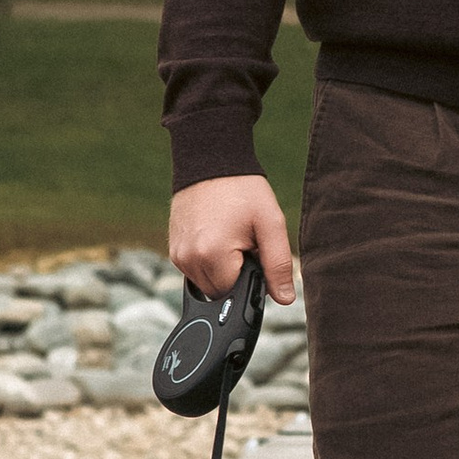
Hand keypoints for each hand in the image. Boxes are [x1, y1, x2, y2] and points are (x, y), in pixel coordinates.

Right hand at [169, 177, 297, 304]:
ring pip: (207, 284)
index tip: (255, 253)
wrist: (210, 160)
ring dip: (222, 271)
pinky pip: (195, 271)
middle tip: (244, 243)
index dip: (251, 279)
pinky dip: (209, 262)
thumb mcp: (270, 224)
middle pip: (220, 292)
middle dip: (236, 276)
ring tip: (230, 237)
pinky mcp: (174, 250)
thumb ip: (278, 265)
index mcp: (212, 255)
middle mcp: (189, 259)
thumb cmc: (243, 189)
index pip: (236, 294)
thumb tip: (284, 299)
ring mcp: (178, 255)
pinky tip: (217, 237)